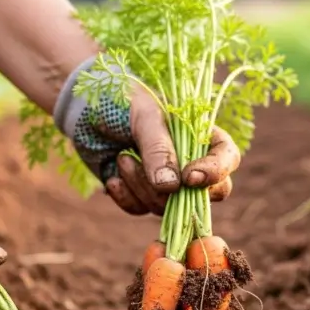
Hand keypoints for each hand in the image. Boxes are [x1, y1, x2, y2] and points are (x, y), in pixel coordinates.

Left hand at [53, 57, 241, 215]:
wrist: (83, 109)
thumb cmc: (121, 99)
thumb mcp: (143, 116)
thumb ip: (159, 149)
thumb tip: (171, 187)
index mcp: (202, 135)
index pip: (226, 160)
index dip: (215, 173)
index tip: (189, 177)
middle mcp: (190, 162)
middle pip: (202, 196)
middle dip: (170, 190)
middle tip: (139, 162)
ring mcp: (167, 183)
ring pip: (167, 207)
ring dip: (140, 187)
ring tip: (121, 156)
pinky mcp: (141, 194)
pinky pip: (141, 210)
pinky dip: (125, 197)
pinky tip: (112, 178)